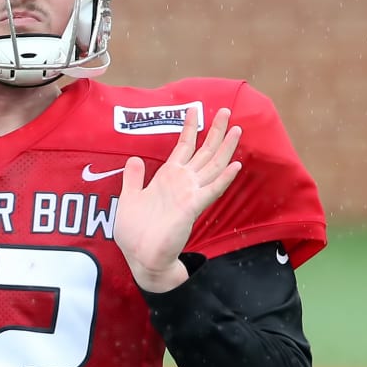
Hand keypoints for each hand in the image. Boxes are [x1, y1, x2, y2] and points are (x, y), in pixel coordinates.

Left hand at [112, 106, 242, 291]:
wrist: (142, 257)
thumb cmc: (136, 232)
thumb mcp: (129, 198)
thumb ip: (134, 178)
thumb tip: (135, 159)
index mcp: (168, 177)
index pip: (183, 147)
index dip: (189, 128)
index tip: (194, 109)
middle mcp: (182, 183)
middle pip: (204, 152)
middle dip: (214, 131)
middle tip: (226, 110)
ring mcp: (189, 194)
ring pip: (212, 166)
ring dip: (224, 148)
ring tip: (236, 129)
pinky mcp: (192, 207)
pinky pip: (211, 189)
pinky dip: (224, 178)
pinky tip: (236, 165)